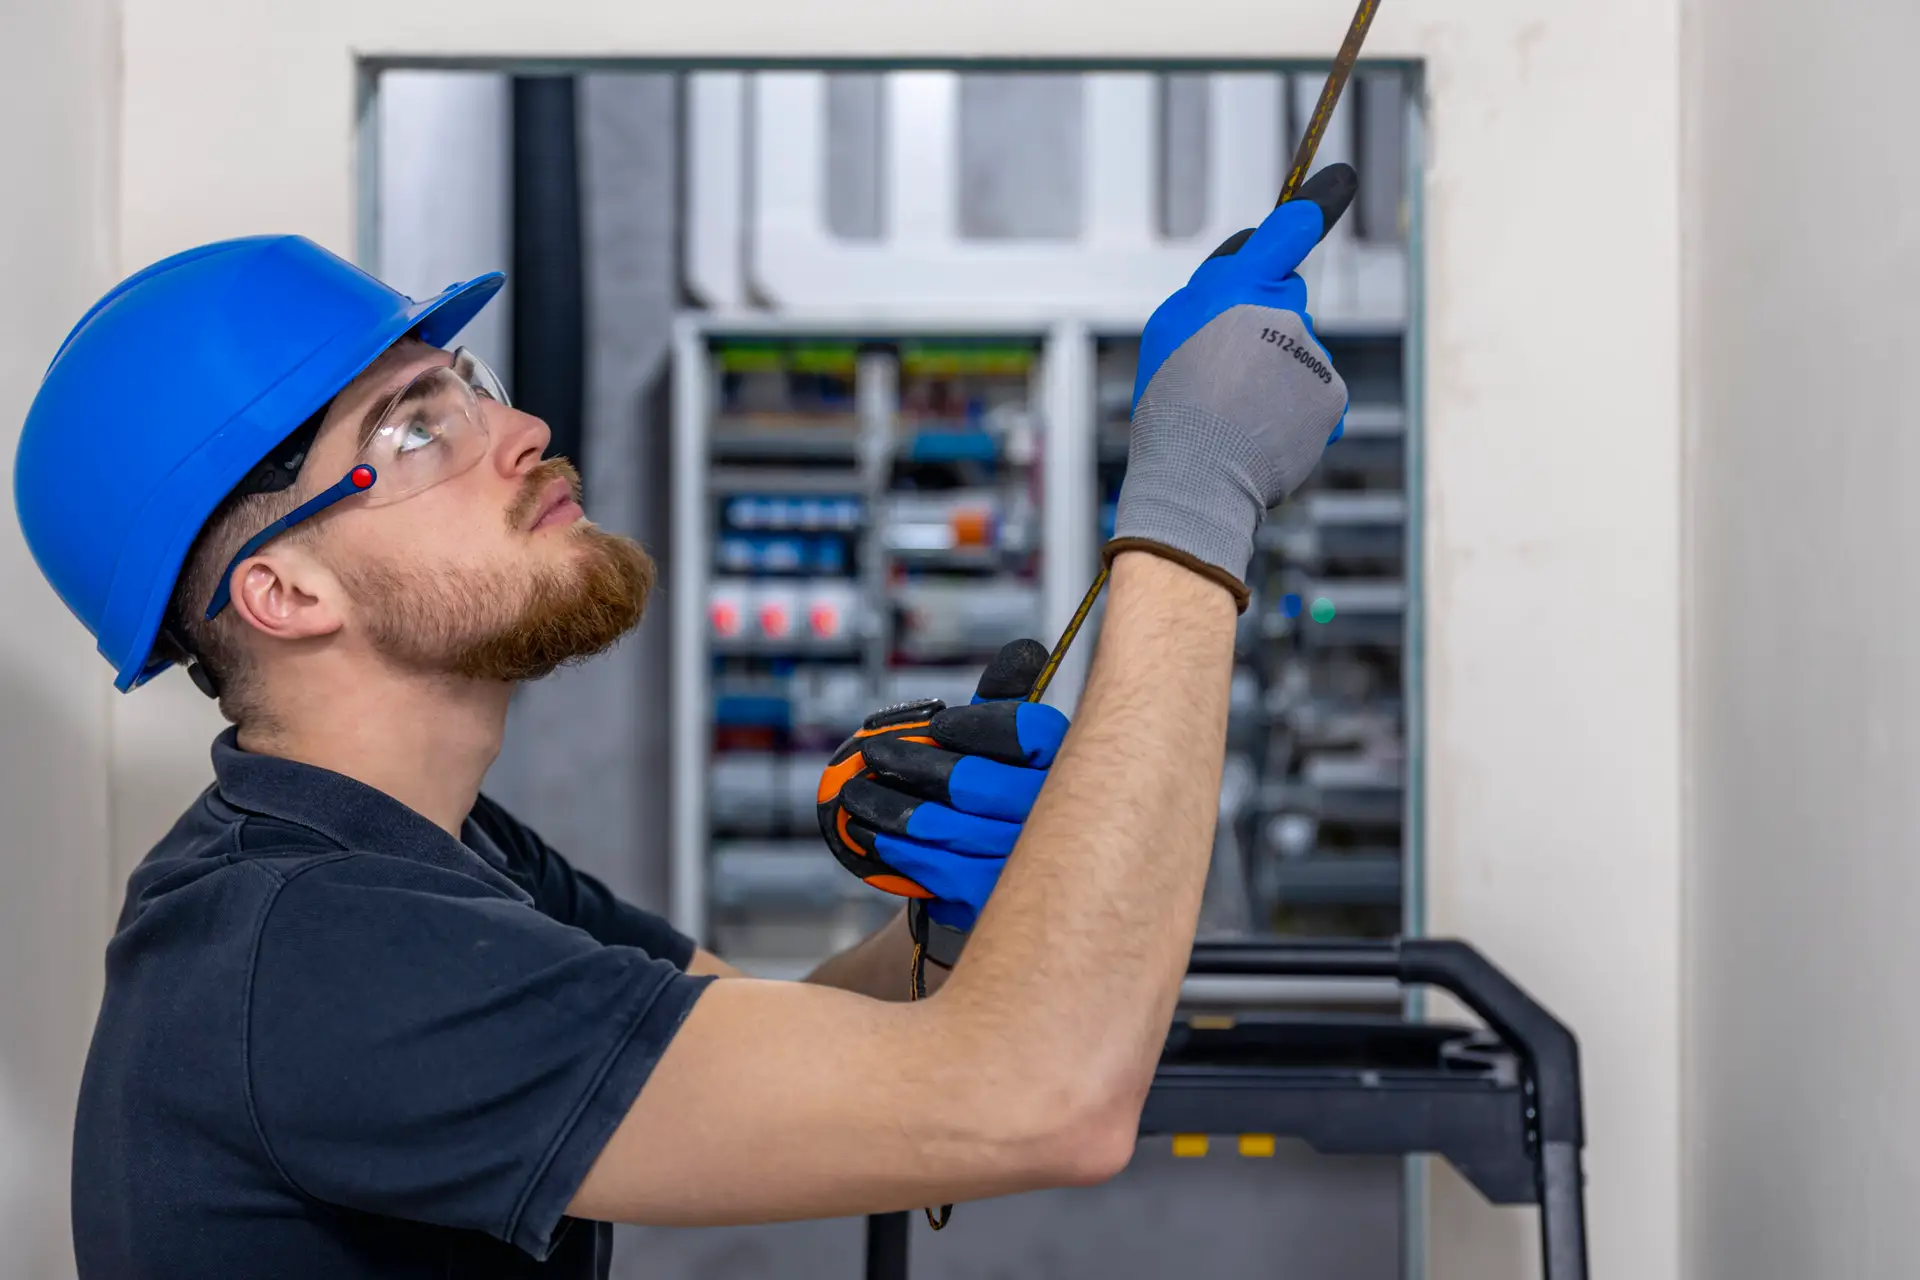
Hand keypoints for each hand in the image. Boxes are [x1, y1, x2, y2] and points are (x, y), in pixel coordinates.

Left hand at [816, 640, 1069, 939]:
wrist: (989, 886)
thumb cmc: (995, 801)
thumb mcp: (1003, 747)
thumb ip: (1008, 701)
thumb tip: (1024, 651)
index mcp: (1067, 766)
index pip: (1033, 735)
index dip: (980, 727)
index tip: (939, 725)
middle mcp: (1059, 817)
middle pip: (980, 784)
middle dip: (916, 765)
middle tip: (873, 753)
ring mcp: (1028, 865)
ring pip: (950, 828)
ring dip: (892, 809)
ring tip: (855, 794)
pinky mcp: (996, 900)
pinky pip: (940, 870)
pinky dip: (900, 850)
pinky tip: (871, 835)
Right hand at [1109, 163, 1357, 607]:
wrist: (1198, 478)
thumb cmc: (1172, 404)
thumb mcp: (1169, 330)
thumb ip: (1214, 293)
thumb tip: (1259, 280)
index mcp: (1236, 287)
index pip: (1286, 231)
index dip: (1315, 202)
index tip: (1343, 179)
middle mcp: (1283, 312)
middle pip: (1286, 295)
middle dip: (1265, 317)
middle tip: (1224, 367)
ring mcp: (1313, 354)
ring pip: (1300, 349)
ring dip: (1276, 372)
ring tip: (1237, 411)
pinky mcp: (1333, 394)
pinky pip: (1316, 390)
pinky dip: (1297, 407)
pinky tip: (1265, 429)